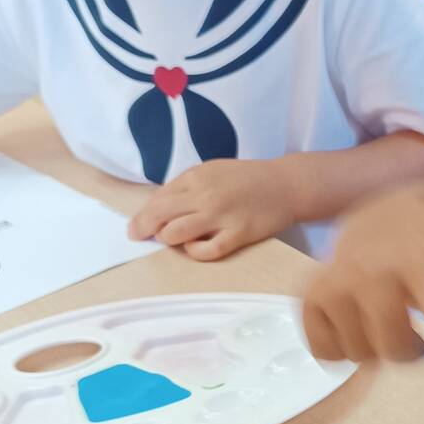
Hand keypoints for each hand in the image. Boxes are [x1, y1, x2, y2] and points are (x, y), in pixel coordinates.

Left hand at [127, 159, 290, 259]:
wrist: (285, 185)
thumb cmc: (246, 179)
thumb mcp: (212, 171)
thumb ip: (186, 187)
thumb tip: (159, 208)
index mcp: (195, 177)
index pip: (157, 199)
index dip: (142, 215)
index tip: (138, 226)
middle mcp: (204, 195)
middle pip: (158, 215)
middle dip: (142, 228)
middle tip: (138, 236)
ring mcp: (221, 215)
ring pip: (175, 233)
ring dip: (168, 239)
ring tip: (174, 240)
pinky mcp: (239, 233)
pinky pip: (207, 251)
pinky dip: (195, 252)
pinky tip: (197, 247)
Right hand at [302, 188, 423, 363]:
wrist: (380, 218)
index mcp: (415, 258)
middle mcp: (369, 271)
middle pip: (392, 347)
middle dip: (412, 352)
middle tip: (421, 338)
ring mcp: (334, 286)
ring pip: (360, 354)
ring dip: (379, 348)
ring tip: (391, 322)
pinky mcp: (310, 302)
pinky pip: (326, 350)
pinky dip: (343, 347)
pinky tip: (358, 323)